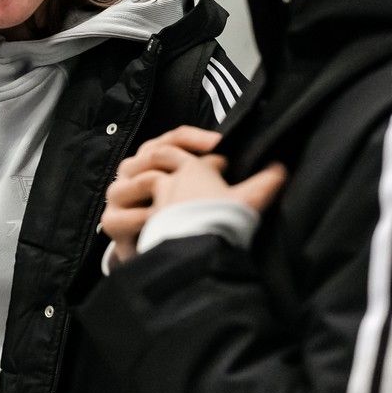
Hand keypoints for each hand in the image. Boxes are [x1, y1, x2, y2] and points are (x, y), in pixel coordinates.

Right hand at [101, 126, 285, 263]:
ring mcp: (119, 198)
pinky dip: (142, 218)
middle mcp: (133, 174)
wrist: (158, 253)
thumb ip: (228, 178)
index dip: (192, 138)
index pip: (170, 139)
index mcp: (156, 161)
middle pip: (146, 154)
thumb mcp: (209, 194)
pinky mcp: (113, 224)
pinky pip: (121, 217)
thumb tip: (278, 167)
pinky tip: (161, 221)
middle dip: (174, 158)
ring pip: (128, 182)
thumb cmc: (180, 217)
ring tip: (178, 196)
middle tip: (206, 169)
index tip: (218, 144)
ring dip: (154, 186)